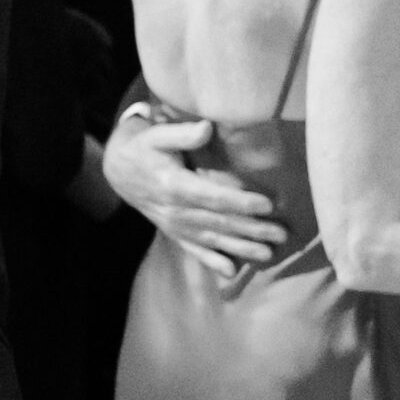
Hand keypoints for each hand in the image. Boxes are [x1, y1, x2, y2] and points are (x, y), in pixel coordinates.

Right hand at [101, 113, 284, 277]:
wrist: (118, 170)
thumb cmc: (144, 148)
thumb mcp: (157, 134)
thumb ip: (181, 133)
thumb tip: (206, 128)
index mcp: (173, 185)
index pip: (212, 197)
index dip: (240, 202)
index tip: (267, 205)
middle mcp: (175, 210)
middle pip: (219, 222)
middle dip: (252, 229)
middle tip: (281, 234)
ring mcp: (173, 224)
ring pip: (211, 239)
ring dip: (241, 248)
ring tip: (268, 254)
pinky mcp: (173, 232)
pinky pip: (193, 250)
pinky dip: (212, 261)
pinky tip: (231, 271)